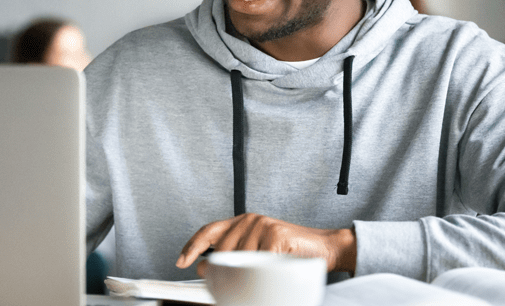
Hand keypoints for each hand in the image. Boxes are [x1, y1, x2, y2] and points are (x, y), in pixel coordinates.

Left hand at [175, 213, 356, 275]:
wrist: (323, 247)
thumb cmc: (290, 252)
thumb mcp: (258, 252)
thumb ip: (235, 255)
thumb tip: (207, 268)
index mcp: (242, 222)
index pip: (209, 231)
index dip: (192, 246)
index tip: (181, 261)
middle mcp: (249, 220)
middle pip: (222, 251)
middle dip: (223, 271)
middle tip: (227, 284)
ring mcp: (262, 226)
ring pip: (240, 259)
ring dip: (248, 275)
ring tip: (260, 277)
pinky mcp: (275, 235)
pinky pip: (259, 262)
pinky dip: (264, 273)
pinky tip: (272, 272)